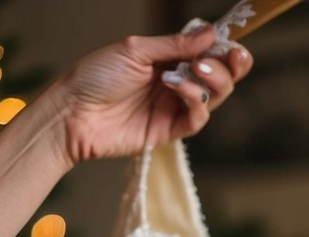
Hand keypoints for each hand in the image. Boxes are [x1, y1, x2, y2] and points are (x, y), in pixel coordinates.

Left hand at [49, 25, 252, 167]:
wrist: (73, 113)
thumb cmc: (96, 76)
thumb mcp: (135, 49)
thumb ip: (174, 44)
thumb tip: (209, 33)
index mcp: (167, 59)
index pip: (206, 52)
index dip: (224, 47)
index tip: (234, 40)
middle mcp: (175, 83)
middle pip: (218, 77)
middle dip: (229, 66)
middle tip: (230, 56)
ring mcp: (172, 108)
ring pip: (212, 98)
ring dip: (213, 81)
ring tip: (198, 69)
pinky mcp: (168, 131)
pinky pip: (196, 119)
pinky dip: (195, 101)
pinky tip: (178, 87)